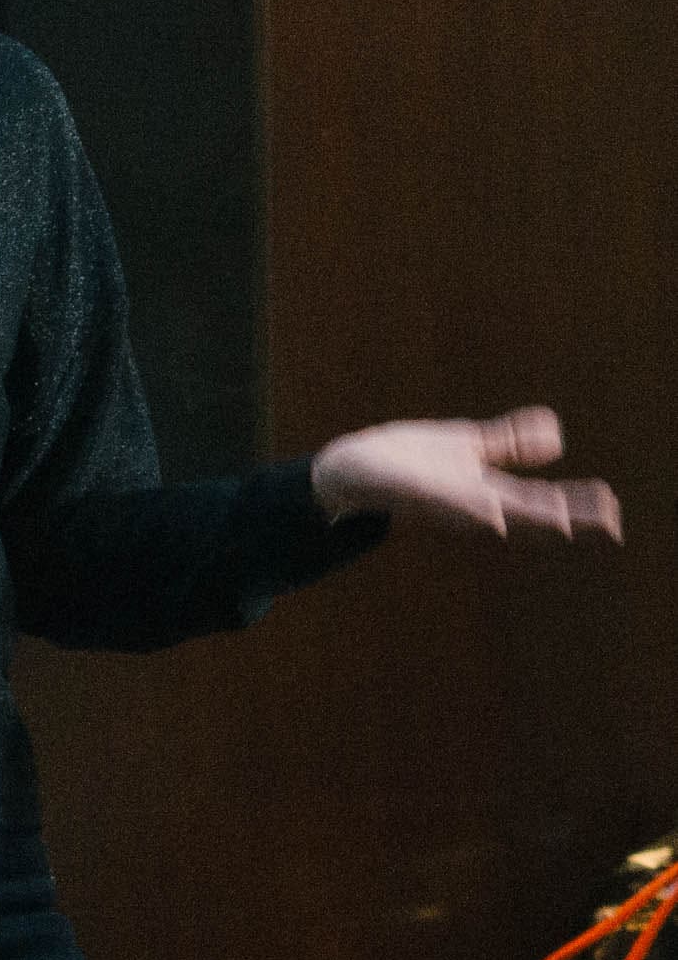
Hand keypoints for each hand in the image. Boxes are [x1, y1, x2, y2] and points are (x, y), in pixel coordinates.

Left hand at [310, 409, 624, 543]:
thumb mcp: (466, 446)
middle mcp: (469, 504)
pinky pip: (442, 503)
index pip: (541, 504)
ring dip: (526, 520)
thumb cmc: (407, 464)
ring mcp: (441, 502)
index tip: (613, 513)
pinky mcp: (411, 492)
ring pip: (492, 516)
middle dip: (566, 520)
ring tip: (565, 523)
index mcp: (486, 493)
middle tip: (606, 525)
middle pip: (527, 517)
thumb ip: (508, 442)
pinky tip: (495, 513)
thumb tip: (557, 434)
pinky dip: (470, 509)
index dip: (578, 509)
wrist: (345, 470)